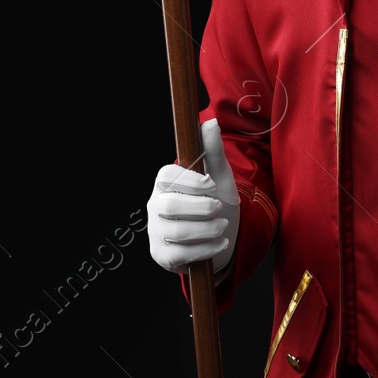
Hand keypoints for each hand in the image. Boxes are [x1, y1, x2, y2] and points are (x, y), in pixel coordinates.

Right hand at [147, 118, 240, 277]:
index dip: (191, 181)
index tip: (211, 185)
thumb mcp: (219, 177)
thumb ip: (213, 151)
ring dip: (208, 229)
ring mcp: (155, 232)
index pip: (166, 176)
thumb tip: (211, 122)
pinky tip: (219, 243)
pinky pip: (180, 254)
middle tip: (218, 208)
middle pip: (170, 205)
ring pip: (177, 232)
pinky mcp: (162, 256)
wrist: (223, 238)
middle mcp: (154, 205)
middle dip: (202, 207)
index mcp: (164, 183)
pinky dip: (207, 249)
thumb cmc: (217, 203)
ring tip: (222, 226)